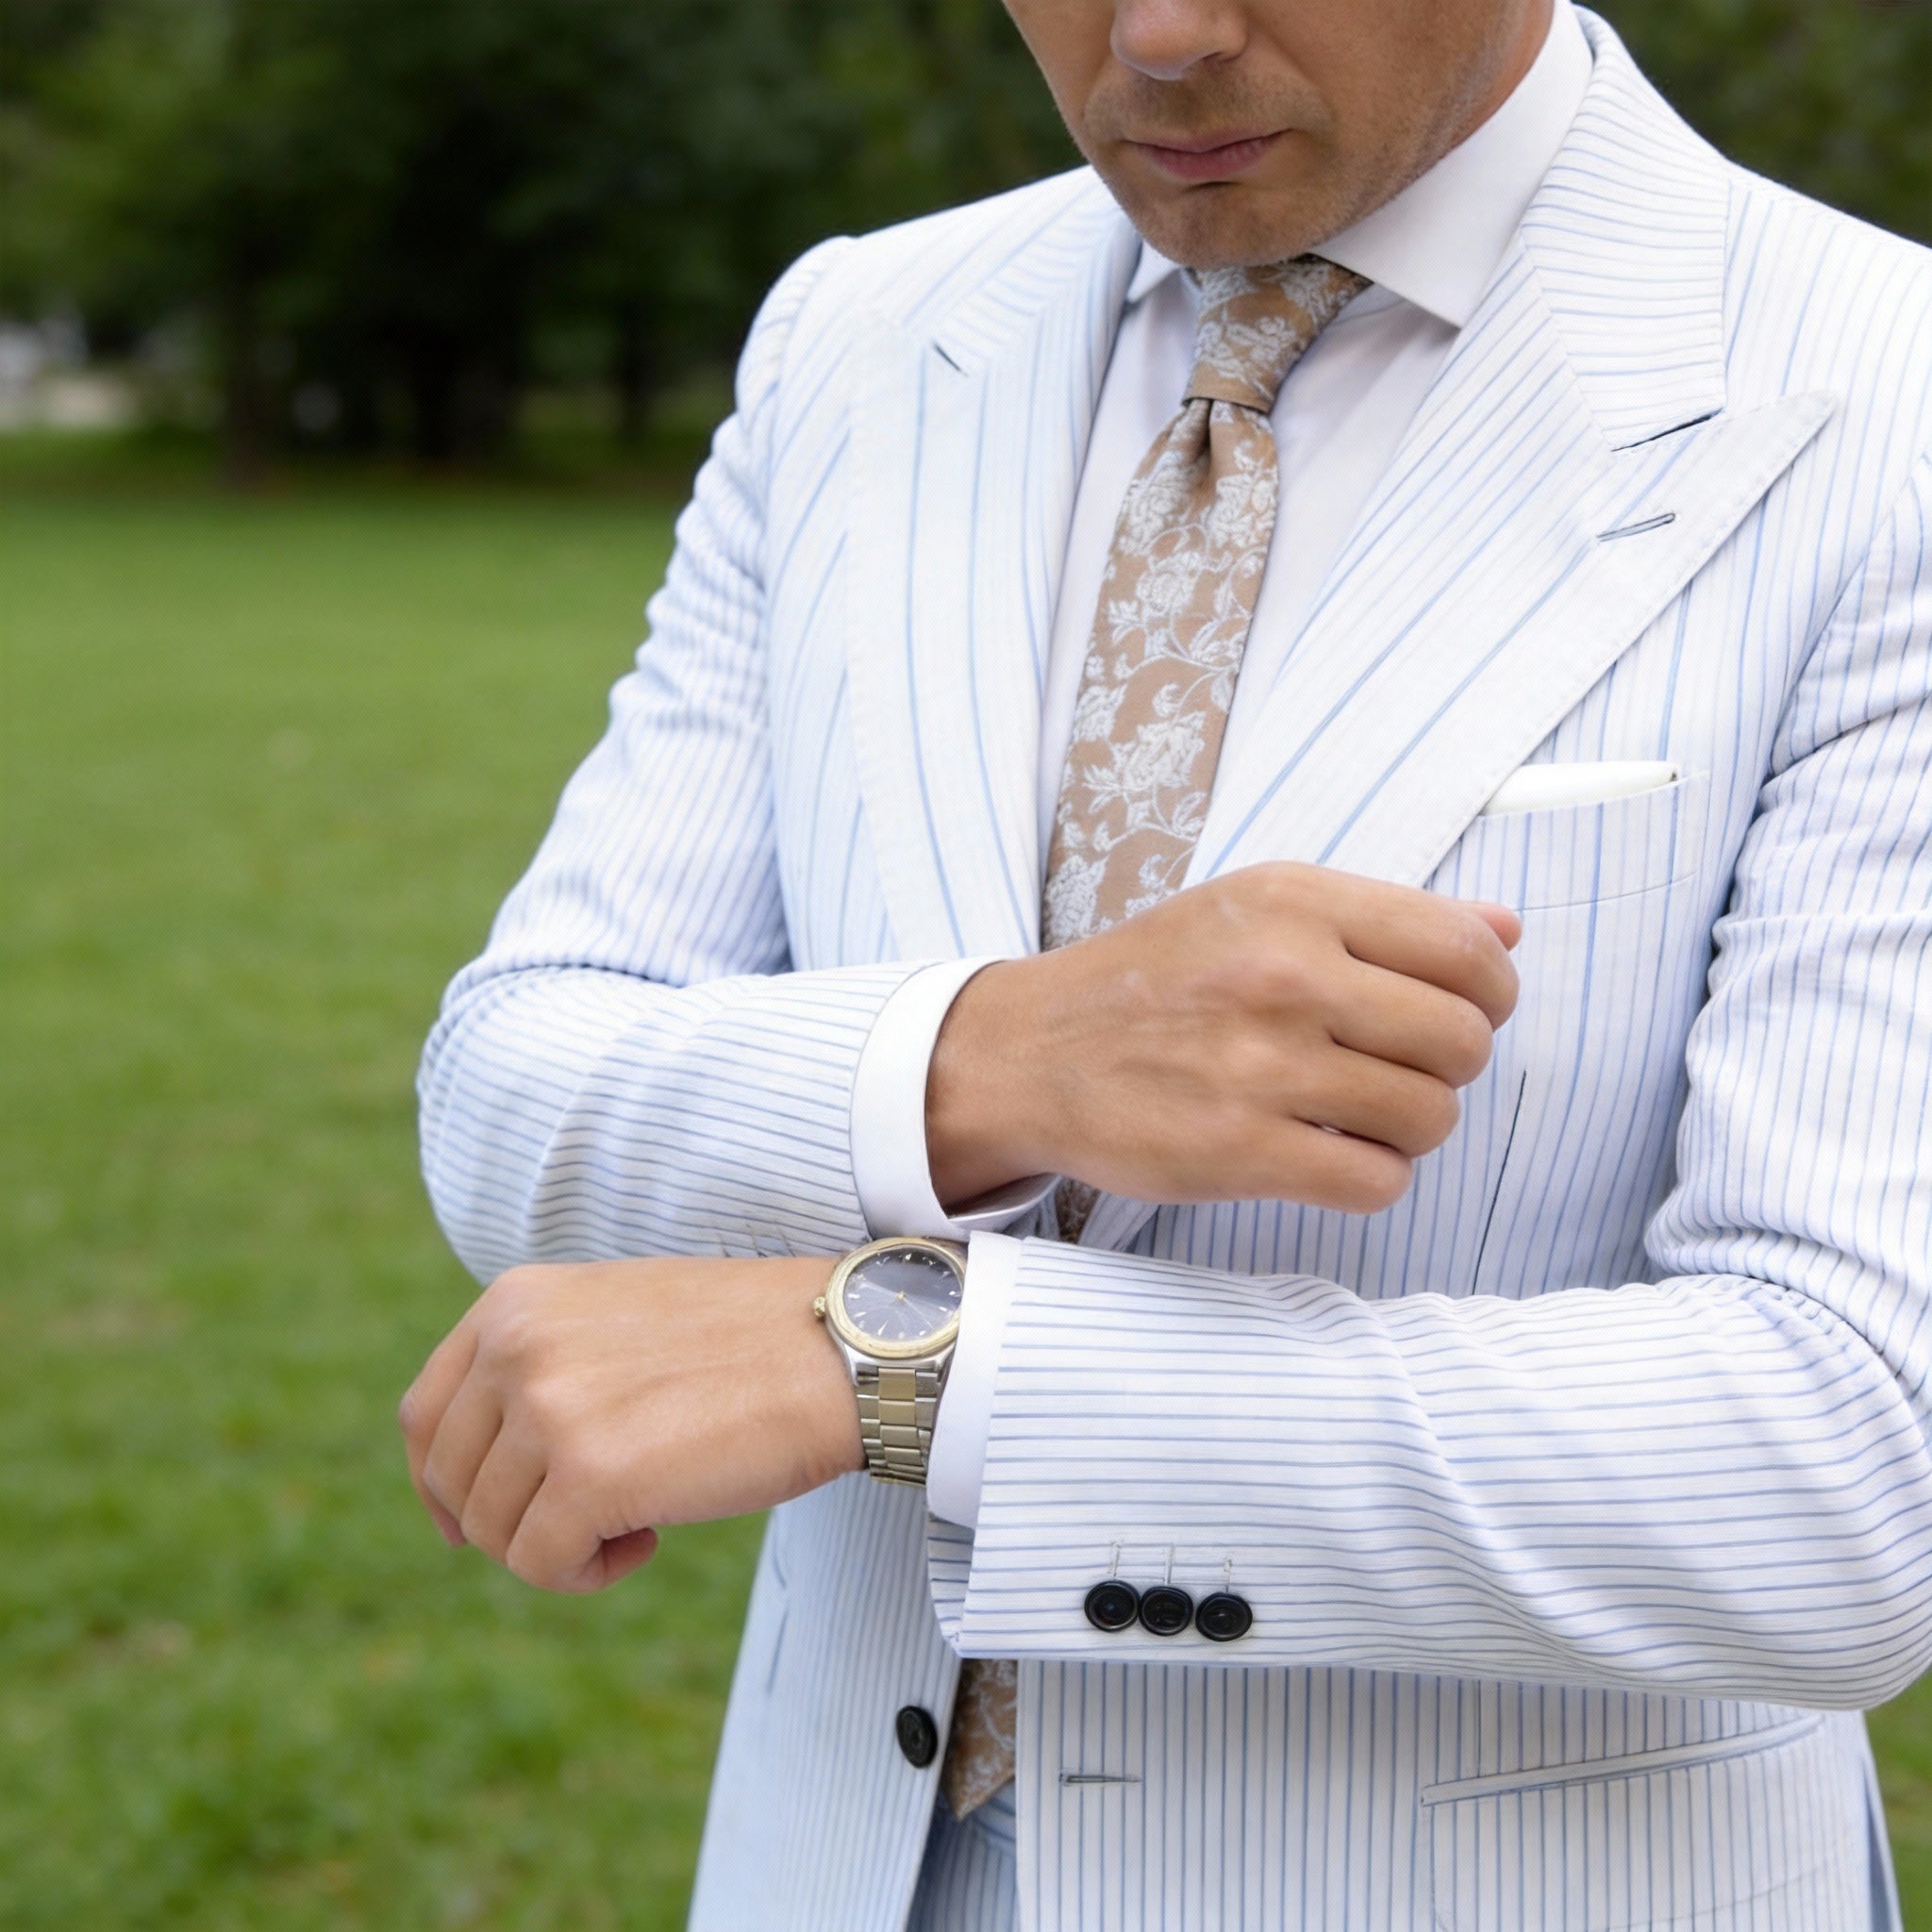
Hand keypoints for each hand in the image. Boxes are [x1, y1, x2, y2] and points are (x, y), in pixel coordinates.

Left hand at [398, 1255, 858, 1591]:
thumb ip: (543, 1364)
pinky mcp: (589, 1475)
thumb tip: (475, 1470)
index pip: (424, 1414)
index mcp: (517, 1301)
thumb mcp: (615, 1320)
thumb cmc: (746, 1341)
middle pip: (451, 1482)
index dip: (440, 1484)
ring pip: (493, 1532)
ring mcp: (549, 1408)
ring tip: (637, 1521)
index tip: (472, 1524)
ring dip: (557, 1547)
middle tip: (589, 1524)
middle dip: (506, 1525)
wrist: (841, 1347)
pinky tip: (648, 1540)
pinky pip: (541, 1565)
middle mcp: (518, 1345)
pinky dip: (586, 1574)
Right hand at [927, 861, 1520, 1215]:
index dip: (1489, 992)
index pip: (1465, 949)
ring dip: (1412, 1127)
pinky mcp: (1241, 1151)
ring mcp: (1262, 1066)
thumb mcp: (1258, 909)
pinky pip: (1376, 1181)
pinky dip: (1370, 1177)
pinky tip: (1331, 1153)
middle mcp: (1284, 975)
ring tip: (1361, 1113)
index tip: (1459, 1010)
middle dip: (1449, 1066)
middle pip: (1462, 1039)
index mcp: (1296, 902)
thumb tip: (1507, 931)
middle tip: (1399, 1068)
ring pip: (1430, 1116)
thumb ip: (1385, 918)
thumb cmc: (1157, 978)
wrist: (1035, 1051)